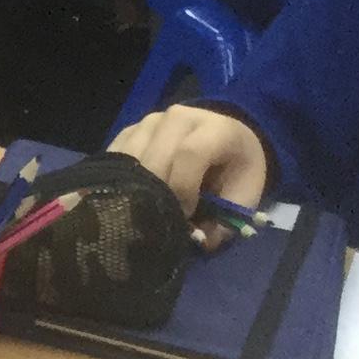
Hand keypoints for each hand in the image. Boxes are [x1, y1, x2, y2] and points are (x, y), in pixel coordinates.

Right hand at [108, 103, 269, 244]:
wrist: (225, 144)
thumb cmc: (234, 174)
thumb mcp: (242, 197)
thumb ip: (225, 220)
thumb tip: (196, 241)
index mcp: (218, 129)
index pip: (190, 152)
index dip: (183, 188)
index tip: (184, 215)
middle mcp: (181, 117)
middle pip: (156, 155)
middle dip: (156, 192)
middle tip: (160, 218)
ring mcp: (151, 121)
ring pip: (130, 155)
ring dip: (135, 187)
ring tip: (145, 208)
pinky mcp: (130, 130)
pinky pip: (115, 155)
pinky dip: (120, 178)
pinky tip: (130, 195)